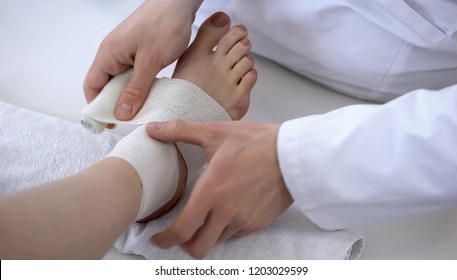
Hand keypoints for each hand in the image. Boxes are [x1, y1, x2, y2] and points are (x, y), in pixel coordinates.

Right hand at [84, 0, 202, 119]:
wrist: (179, 2)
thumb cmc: (164, 25)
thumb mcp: (150, 62)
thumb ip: (136, 89)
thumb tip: (121, 113)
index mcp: (108, 54)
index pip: (92, 86)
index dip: (97, 107)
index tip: (109, 124)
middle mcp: (113, 53)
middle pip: (106, 85)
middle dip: (115, 104)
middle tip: (130, 120)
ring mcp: (126, 52)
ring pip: (121, 81)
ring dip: (129, 96)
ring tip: (141, 111)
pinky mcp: (139, 51)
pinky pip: (133, 73)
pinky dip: (139, 86)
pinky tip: (150, 95)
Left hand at [146, 120, 293, 258]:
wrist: (293, 154)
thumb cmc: (256, 142)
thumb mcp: (216, 132)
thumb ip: (180, 131)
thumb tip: (153, 129)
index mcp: (211, 192)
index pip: (182, 230)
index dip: (165, 240)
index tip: (158, 238)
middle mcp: (226, 213)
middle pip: (198, 248)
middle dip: (185, 245)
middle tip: (180, 233)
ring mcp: (244, 220)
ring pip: (217, 241)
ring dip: (207, 234)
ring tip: (206, 216)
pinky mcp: (258, 223)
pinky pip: (236, 234)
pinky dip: (227, 228)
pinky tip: (228, 210)